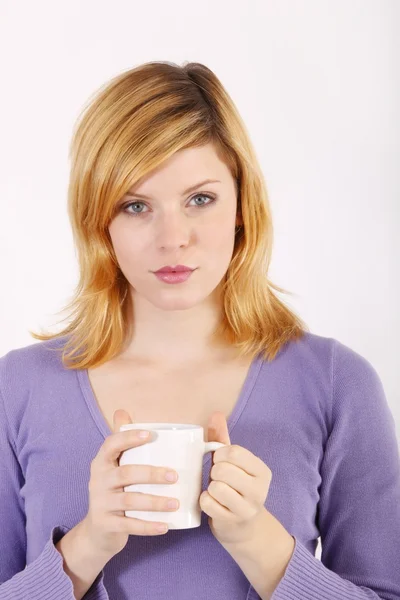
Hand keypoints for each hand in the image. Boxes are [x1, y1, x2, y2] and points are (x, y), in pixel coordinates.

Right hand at [82, 409, 179, 558]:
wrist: (96, 531)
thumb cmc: (112, 490)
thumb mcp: (112, 466)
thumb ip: (120, 441)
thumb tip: (122, 411)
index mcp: (101, 463)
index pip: (111, 445)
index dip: (129, 438)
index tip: (150, 435)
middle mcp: (98, 481)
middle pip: (125, 474)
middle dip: (151, 473)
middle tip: (175, 475)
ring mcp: (100, 504)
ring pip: (129, 501)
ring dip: (155, 502)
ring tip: (175, 502)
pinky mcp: (106, 525)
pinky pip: (129, 526)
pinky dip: (148, 527)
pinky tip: (166, 526)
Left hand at [199, 411, 271, 545]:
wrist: (245, 527)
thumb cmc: (236, 487)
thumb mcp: (233, 463)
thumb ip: (223, 438)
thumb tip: (215, 414)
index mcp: (262, 471)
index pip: (234, 452)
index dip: (220, 454)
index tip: (220, 460)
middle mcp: (259, 490)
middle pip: (223, 469)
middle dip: (214, 471)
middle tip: (218, 478)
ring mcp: (246, 509)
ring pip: (216, 487)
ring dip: (210, 487)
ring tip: (216, 490)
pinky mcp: (232, 522)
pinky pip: (208, 503)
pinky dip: (205, 501)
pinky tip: (213, 503)